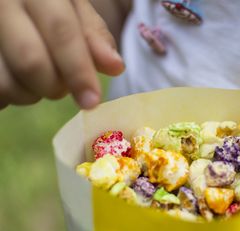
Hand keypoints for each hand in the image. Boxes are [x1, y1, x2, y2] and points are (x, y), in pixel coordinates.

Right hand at [0, 0, 124, 109]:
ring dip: (32, 93)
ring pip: (8, 83)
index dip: (78, 70)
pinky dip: (11, 94)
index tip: (92, 100)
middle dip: (55, 86)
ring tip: (37, 76)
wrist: (12, 4)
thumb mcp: (74, 9)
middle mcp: (3, 5)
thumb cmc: (48, 6)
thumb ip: (94, 35)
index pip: (61, 32)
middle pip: (31, 62)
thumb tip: (115, 66)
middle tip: (63, 86)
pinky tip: (17, 78)